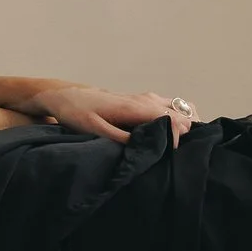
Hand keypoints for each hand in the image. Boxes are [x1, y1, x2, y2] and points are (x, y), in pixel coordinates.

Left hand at [0, 76, 195, 145]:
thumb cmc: (77, 112)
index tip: (167, 155)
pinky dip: (180, 118)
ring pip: (181, 107)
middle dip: (184, 134)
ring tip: (177, 146)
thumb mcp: (93, 129)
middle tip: (172, 154)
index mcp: (135, 107)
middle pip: (182, 114)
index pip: (172, 120)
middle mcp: (145, 99)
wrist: (66, 95)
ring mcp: (146, 97)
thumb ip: (119, 139)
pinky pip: (172, 106)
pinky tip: (173, 135)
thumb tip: (144, 147)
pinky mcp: (144, 99)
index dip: (176, 139)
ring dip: (185, 125)